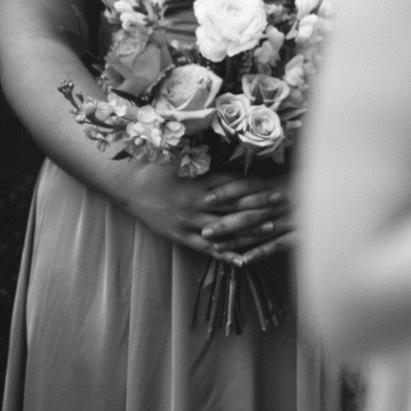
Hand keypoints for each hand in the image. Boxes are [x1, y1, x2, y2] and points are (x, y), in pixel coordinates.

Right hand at [114, 161, 290, 260]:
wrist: (129, 186)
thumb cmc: (158, 169)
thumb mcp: (183, 161)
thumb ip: (208, 162)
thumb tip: (231, 150)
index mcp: (199, 182)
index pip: (233, 184)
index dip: (255, 185)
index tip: (274, 183)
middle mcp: (197, 203)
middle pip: (233, 205)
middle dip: (259, 205)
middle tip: (281, 203)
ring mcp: (189, 222)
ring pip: (225, 229)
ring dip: (249, 230)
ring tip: (271, 229)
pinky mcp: (181, 236)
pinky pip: (206, 248)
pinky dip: (225, 254)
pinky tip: (242, 260)